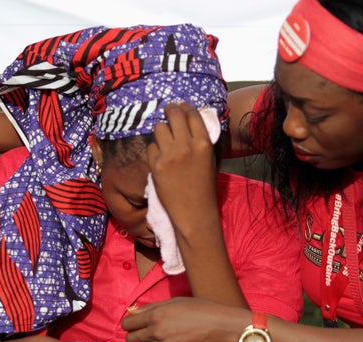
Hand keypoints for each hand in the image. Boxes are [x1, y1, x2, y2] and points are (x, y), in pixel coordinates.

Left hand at [123, 297, 245, 341]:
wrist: (220, 327)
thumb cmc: (200, 310)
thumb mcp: (174, 302)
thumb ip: (151, 307)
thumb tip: (130, 311)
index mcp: (156, 315)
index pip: (127, 324)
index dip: (130, 324)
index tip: (136, 324)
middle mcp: (156, 332)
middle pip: (131, 339)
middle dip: (136, 336)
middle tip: (145, 334)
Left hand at [146, 102, 219, 235]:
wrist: (194, 213)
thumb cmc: (205, 188)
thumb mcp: (210, 160)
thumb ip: (201, 140)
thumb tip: (191, 120)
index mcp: (203, 143)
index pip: (191, 113)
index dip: (185, 107)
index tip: (181, 107)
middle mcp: (186, 145)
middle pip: (174, 114)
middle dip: (170, 110)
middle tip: (168, 110)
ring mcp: (170, 155)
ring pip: (159, 128)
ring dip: (162, 132)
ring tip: (165, 140)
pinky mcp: (156, 165)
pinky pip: (152, 147)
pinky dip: (155, 151)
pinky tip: (161, 159)